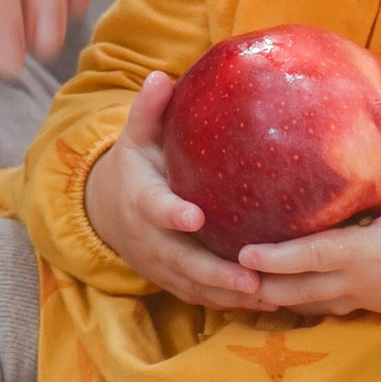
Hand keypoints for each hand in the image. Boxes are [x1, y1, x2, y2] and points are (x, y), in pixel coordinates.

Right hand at [80, 73, 270, 308]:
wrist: (108, 211)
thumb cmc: (136, 166)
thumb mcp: (136, 137)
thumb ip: (148, 111)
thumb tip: (160, 76)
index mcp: (141, 198)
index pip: (155, 208)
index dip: (172, 215)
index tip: (194, 216)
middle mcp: (150, 239)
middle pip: (182, 261)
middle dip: (216, 273)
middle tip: (251, 278)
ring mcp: (161, 265)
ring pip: (196, 287)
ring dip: (231, 296)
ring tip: (273, 297)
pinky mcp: (174, 281)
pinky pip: (203, 298)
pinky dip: (232, 305)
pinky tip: (271, 303)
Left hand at [239, 116, 380, 327]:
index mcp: (368, 255)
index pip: (312, 258)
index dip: (276, 258)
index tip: (241, 253)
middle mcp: (361, 282)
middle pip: (299, 291)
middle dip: (262, 285)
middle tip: (222, 275)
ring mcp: (368, 296)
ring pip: (312, 303)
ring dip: (279, 297)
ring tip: (243, 284)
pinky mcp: (377, 302)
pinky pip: (331, 305)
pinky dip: (306, 299)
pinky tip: (289, 288)